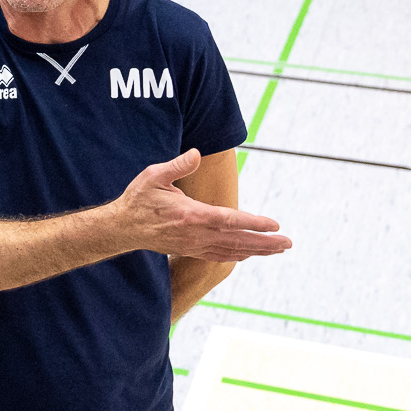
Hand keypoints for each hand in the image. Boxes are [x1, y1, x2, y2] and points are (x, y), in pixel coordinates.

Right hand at [116, 149, 291, 260]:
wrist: (122, 228)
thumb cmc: (138, 199)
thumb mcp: (153, 176)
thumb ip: (177, 166)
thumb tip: (197, 154)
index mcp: (189, 214)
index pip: (228, 220)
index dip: (253, 223)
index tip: (274, 225)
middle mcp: (195, 234)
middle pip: (237, 240)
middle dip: (265, 242)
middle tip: (288, 243)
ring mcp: (194, 245)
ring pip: (232, 251)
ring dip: (257, 250)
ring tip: (280, 249)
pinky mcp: (191, 250)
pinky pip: (220, 256)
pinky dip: (239, 255)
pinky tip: (253, 254)